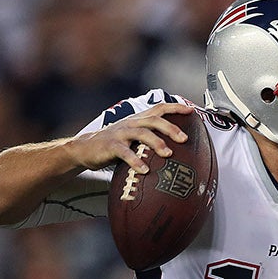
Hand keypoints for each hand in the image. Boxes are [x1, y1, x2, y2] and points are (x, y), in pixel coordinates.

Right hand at [67, 102, 191, 173]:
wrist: (86, 148)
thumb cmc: (114, 145)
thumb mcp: (133, 139)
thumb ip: (149, 140)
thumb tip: (175, 152)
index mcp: (138, 120)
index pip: (159, 108)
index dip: (176, 108)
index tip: (191, 111)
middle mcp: (131, 123)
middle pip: (154, 120)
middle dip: (171, 128)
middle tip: (184, 139)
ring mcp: (121, 133)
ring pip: (142, 133)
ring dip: (157, 143)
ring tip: (168, 154)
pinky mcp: (111, 145)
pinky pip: (125, 152)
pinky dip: (136, 161)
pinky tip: (144, 170)